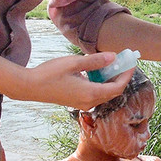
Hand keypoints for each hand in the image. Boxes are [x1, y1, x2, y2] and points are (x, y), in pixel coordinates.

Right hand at [16, 52, 133, 110]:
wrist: (29, 87)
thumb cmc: (49, 74)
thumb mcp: (74, 63)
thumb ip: (95, 61)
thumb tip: (113, 57)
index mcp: (90, 94)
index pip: (118, 87)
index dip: (126, 75)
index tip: (131, 62)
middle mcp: (89, 102)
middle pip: (113, 91)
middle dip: (120, 76)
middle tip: (123, 61)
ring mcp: (82, 104)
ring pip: (104, 93)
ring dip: (110, 79)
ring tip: (112, 63)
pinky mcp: (76, 101)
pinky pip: (95, 93)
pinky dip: (100, 82)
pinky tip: (96, 70)